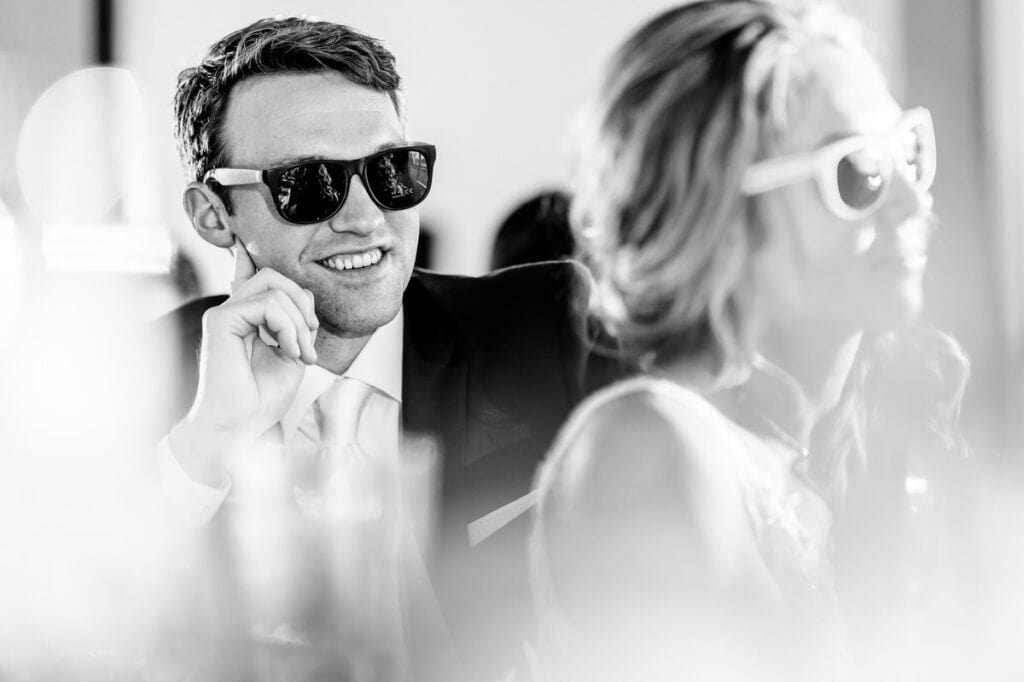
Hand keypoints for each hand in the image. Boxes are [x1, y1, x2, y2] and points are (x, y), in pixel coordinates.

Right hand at [169, 242, 318, 485]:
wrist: (238, 427)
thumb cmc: (260, 400)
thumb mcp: (292, 355)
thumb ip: (298, 325)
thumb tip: (304, 294)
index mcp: (246, 320)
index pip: (256, 277)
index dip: (279, 278)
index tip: (307, 317)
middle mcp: (232, 312)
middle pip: (272, 276)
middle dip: (302, 302)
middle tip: (310, 340)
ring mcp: (224, 314)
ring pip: (274, 287)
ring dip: (299, 322)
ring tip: (300, 353)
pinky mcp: (220, 319)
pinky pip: (268, 304)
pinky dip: (288, 326)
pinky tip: (288, 351)